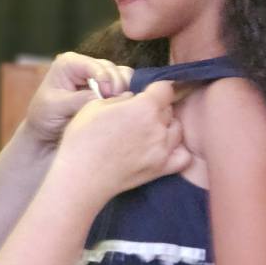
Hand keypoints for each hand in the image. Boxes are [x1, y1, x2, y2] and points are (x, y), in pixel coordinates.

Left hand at [24, 52, 133, 146]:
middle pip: (112, 69)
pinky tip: (122, 108)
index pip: (94, 65)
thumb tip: (101, 98)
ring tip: (119, 107)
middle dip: (117, 86)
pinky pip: (125, 86)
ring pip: (122, 76)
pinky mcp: (108, 87)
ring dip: (124, 91)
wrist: (46, 132)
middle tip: (115, 104)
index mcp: (68, 63)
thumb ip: (78, 100)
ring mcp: (98, 75)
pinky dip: (127, 96)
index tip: (106, 96)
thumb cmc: (45, 117)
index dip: (104, 79)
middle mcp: (85, 64)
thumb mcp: (56, 107)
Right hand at [56, 81, 191, 200]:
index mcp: (144, 107)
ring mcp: (163, 149)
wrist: (82, 176)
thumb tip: (131, 98)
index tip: (149, 92)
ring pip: (177, 130)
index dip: (157, 88)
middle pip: (169, 109)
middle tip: (139, 114)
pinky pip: (183, 156)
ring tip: (149, 130)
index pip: (166, 88)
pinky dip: (177, 150)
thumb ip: (120, 99)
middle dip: (157, 108)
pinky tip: (163, 148)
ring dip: (166, 126)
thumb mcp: (95, 106)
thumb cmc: (83, 138)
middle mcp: (158, 127)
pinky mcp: (161, 169)